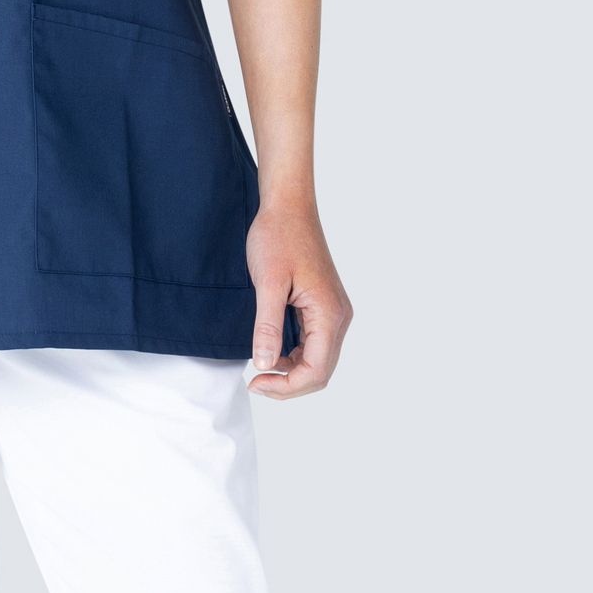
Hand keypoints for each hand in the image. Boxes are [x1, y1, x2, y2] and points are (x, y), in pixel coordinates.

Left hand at [247, 202, 352, 398]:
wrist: (288, 206)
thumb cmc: (278, 237)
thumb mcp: (267, 283)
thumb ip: (268, 327)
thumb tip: (265, 365)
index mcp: (329, 313)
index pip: (317, 370)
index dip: (286, 386)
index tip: (255, 382)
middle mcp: (338, 316)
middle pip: (321, 371)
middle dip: (289, 384)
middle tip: (255, 382)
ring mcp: (332, 312)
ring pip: (319, 360)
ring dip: (292, 371)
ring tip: (260, 367)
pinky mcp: (322, 306)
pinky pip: (314, 343)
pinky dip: (294, 355)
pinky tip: (271, 349)